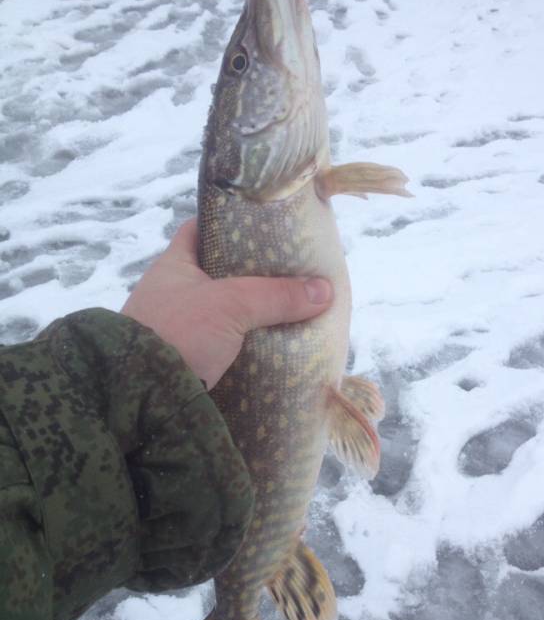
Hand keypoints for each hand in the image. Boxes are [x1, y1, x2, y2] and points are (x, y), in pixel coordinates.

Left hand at [122, 219, 332, 388]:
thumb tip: (325, 290)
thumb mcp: (231, 305)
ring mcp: (177, 327)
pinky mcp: (186, 359)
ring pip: (222, 311)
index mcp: (172, 265)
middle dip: (251, 273)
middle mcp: (172, 292)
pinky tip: (270, 344)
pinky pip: (222, 343)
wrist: (142, 396)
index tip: (262, 226)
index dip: (230, 223)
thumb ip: (277, 296)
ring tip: (288, 307)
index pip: (200, 230)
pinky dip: (244, 342)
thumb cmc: (179, 332)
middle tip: (289, 271)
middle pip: (218, 272)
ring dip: (250, 312)